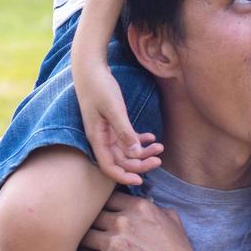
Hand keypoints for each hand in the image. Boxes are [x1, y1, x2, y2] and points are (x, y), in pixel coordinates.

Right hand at [74, 60, 163, 185]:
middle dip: (139, 163)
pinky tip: (151, 137)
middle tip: (159, 159)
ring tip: (160, 147)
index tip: (140, 181)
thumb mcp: (114, 109)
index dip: (123, 176)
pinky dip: (138, 139)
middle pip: (120, 160)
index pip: (108, 166)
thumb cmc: (100, 87)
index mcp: (97, 138)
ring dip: (142, 151)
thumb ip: (124, 131)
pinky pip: (125, 137)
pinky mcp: (111, 122)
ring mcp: (105, 130)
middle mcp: (100, 138)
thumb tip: (135, 153)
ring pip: (125, 149)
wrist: (91, 69)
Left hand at [76, 192, 205, 250]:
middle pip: (92, 215)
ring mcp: (113, 242)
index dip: (104, 207)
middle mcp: (124, 220)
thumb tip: (144, 203)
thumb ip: (154, 207)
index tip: (105, 217)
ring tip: (92, 250)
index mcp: (139, 207)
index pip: (107, 197)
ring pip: (84, 235)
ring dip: (87, 243)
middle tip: (95, 235)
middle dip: (93, 225)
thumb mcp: (172, 219)